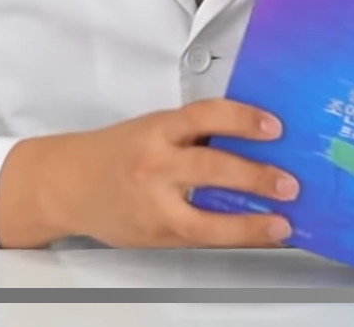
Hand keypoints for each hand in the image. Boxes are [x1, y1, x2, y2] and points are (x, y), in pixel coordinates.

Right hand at [0, 98, 297, 248]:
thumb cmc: (112, 154)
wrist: (64, 185)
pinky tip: (257, 235)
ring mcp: (154, 204)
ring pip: (205, 218)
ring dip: (250, 223)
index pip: (204, 116)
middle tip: (289, 183)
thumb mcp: (150, 130)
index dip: (241, 119)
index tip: (273, 126)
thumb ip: (191, 136)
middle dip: (255, 176)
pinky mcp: (155, 233)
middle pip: (210, 168)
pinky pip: (200, 238)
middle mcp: (155, 164)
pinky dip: (233, 237)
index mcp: (156, 129)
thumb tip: (249, 141)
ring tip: (280, 223)